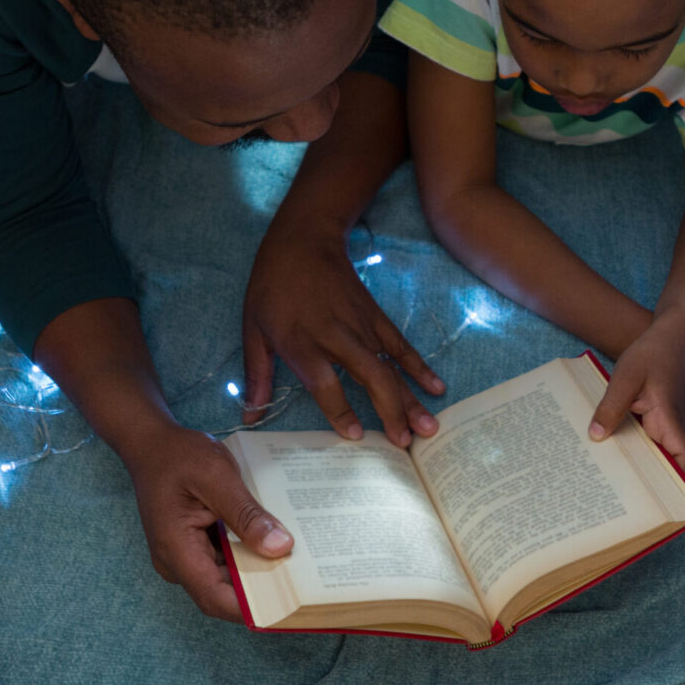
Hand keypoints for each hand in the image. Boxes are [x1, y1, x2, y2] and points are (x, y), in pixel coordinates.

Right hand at [123, 422, 292, 621]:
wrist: (151, 443)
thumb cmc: (177, 455)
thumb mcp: (217, 477)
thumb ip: (246, 515)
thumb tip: (279, 547)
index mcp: (176, 550)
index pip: (215, 598)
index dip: (252, 609)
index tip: (289, 605)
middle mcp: (176, 562)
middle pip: (223, 593)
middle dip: (261, 591)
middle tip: (302, 583)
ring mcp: (183, 556)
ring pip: (225, 579)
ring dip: (256, 572)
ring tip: (293, 563)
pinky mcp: (192, 547)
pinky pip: (223, 562)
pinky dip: (246, 556)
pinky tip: (271, 543)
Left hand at [242, 227, 443, 447]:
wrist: (303, 241)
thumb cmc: (272, 288)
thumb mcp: (253, 331)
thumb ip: (256, 376)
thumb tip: (249, 416)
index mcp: (302, 344)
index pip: (326, 385)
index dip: (341, 412)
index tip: (354, 436)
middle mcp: (337, 338)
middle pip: (371, 378)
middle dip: (391, 412)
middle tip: (404, 444)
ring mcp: (362, 327)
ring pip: (392, 367)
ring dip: (411, 399)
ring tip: (427, 428)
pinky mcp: (376, 317)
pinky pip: (401, 346)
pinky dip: (419, 367)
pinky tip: (436, 388)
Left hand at [589, 319, 684, 471]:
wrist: (666, 339)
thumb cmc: (650, 355)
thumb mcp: (625, 378)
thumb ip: (611, 407)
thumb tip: (596, 436)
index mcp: (669, 420)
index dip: (678, 479)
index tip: (653, 490)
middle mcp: (668, 427)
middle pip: (665, 464)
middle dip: (645, 479)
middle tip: (614, 486)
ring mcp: (661, 424)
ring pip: (652, 453)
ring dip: (634, 462)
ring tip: (604, 471)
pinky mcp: (651, 419)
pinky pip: (641, 439)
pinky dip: (628, 445)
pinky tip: (604, 445)